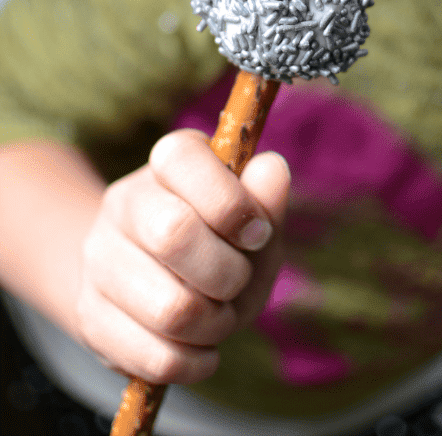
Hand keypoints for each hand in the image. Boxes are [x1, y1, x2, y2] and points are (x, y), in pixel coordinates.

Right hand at [75, 129, 289, 384]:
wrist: (158, 286)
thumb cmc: (220, 245)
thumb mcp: (253, 221)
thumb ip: (266, 198)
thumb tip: (272, 168)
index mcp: (167, 163)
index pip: (183, 160)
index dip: (231, 202)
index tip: (257, 234)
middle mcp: (123, 201)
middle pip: (174, 234)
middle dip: (228, 272)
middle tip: (238, 281)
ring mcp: (98, 258)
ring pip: (168, 307)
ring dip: (214, 324)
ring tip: (218, 316)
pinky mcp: (91, 316)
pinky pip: (154, 356)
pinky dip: (193, 361)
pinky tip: (199, 346)